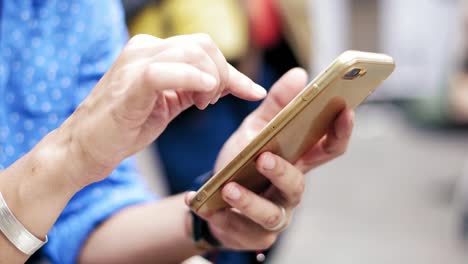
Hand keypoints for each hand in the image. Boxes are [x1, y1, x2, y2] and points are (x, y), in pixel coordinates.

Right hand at [57, 34, 265, 188]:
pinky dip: (194, 80)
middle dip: (224, 74)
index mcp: (153, 52)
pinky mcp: (129, 84)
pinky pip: (167, 71)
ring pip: (193, 53)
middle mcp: (145, 49)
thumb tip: (229, 84)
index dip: (232, 69)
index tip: (252, 91)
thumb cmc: (125, 127)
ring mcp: (135, 62)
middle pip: (204, 45)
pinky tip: (204, 96)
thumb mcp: (169, 103)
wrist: (87, 148)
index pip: (203, 47)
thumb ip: (195, 89)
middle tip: (214, 102)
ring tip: (202, 105)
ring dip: (211, 81)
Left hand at [186, 68, 353, 249]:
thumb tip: (299, 73)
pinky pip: (239, 229)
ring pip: (270, 213)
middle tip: (264, 157)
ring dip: (249, 201)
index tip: (344, 109)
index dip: (340, 132)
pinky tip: (201, 202)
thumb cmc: (242, 162)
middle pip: (298, 184)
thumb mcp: (254, 130)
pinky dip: (219, 216)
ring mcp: (274, 215)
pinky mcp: (254, 235)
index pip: (328, 148)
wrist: (215, 198)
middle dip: (282, 172)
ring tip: (229, 188)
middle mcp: (290, 190)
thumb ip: (275, 106)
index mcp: (297, 162)